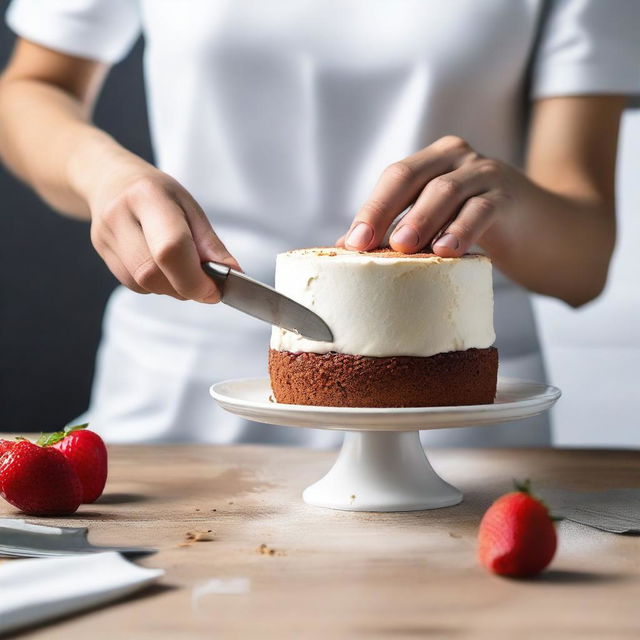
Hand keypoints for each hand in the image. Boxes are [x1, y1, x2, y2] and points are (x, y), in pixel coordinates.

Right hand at [86, 157, 238, 301]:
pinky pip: (133, 284)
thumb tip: (232, 275)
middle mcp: (120, 215)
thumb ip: (210, 244)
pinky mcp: (102, 253)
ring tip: (181, 270)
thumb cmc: (158, 193)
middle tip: (203, 283)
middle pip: (151, 273)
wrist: (111, 180)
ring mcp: (105, 236)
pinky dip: (155, 285)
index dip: (195, 278)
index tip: (214, 290)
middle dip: (184, 287)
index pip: (170, 248)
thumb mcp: (190, 207)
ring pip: (142, 284)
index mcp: (148, 196)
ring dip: (170, 288)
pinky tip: (161, 267)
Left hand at [341, 135, 523, 256]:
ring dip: (419, 220)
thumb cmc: (480, 229)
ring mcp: (485, 173)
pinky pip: (481, 210)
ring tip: (402, 249)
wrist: (548, 231)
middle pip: (410, 176)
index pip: (394, 179)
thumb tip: (346, 249)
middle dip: (383, 211)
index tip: (351, 244)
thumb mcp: (438, 226)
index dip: (370, 209)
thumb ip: (400, 230)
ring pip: (444, 190)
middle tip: (365, 245)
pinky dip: (461, 230)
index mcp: (433, 162)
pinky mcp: (509, 197)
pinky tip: (446, 251)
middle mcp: (456, 158)